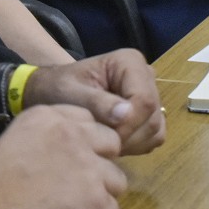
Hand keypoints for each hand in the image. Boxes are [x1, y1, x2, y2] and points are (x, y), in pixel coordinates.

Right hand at [0, 105, 124, 208]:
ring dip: (98, 199)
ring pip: (116, 183)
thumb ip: (48, 144)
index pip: (89, 122)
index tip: (66, 165)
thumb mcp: (14, 146)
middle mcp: (73, 136)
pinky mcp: (98, 205)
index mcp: (48, 118)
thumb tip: (77, 156)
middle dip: (98, 168)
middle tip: (72, 191)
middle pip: (110, 146)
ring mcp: (89, 170)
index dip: (83, 146)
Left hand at [24, 49, 164, 154]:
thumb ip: (96, 103)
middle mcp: (146, 76)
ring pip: (155, 130)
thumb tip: (126, 114)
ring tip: (102, 139)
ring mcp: (150, 95)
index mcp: (130, 62)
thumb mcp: (69, 93)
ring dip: (130, 143)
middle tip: (99, 140)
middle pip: (152, 117)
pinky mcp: (149, 115)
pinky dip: (134, 146)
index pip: (143, 100)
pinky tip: (111, 141)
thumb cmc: (57, 88)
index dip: (127, 124)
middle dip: (127, 136)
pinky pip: (153, 137)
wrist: (53, 92)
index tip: (102, 134)